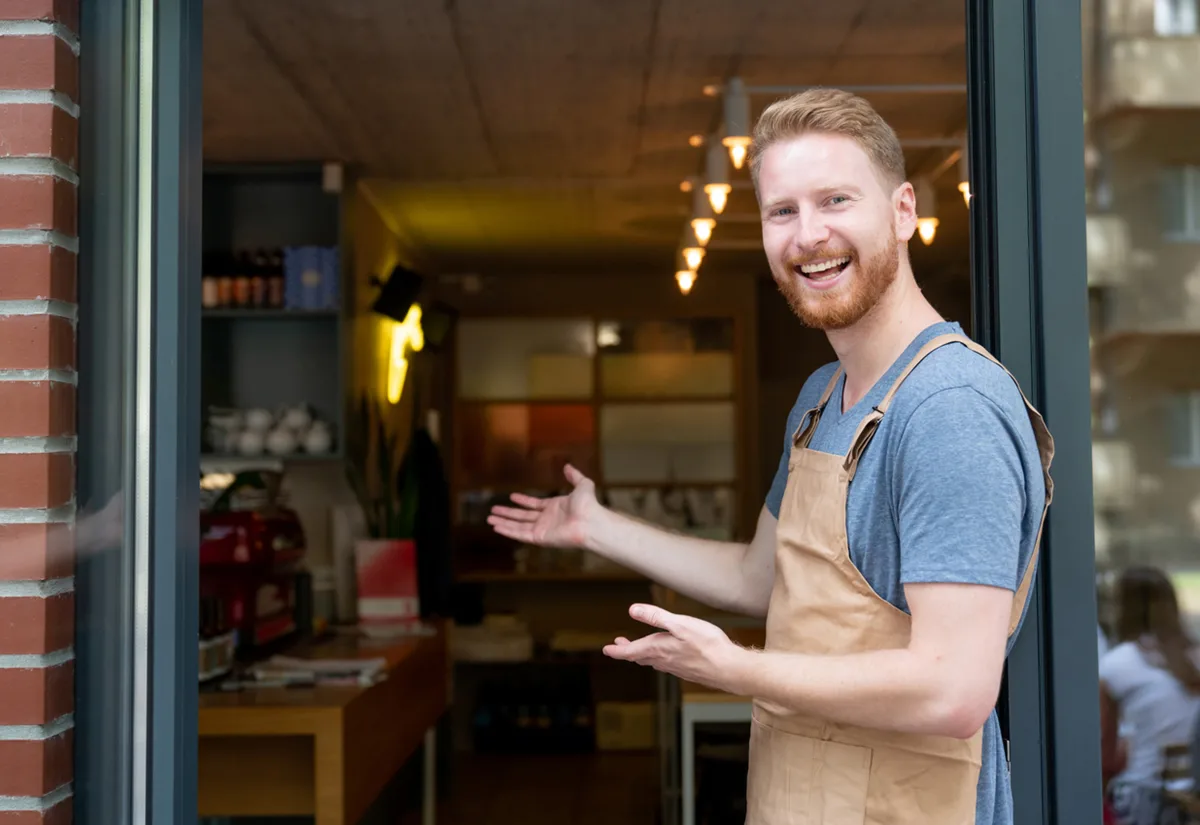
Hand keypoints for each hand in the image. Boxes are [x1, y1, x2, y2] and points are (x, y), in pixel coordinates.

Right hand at [487, 464, 600, 548]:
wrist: (590, 521)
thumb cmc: (589, 505)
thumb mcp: (582, 484)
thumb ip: (574, 476)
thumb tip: (567, 466)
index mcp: (554, 507)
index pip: (534, 505)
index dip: (523, 501)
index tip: (512, 497)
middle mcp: (547, 519)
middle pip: (522, 516)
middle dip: (507, 513)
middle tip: (493, 510)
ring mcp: (542, 529)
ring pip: (518, 526)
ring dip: (503, 522)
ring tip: (490, 519)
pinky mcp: (539, 538)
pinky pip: (520, 534)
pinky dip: (507, 531)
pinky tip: (496, 527)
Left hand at [603, 604, 744, 693]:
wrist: (729, 669)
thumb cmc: (707, 645)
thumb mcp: (679, 624)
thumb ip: (655, 617)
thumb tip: (633, 610)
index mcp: (658, 648)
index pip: (631, 651)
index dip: (617, 651)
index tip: (606, 650)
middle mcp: (664, 661)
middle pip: (640, 657)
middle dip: (627, 651)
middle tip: (618, 646)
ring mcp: (675, 667)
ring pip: (652, 661)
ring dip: (641, 654)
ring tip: (638, 649)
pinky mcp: (687, 670)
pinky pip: (666, 665)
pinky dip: (658, 659)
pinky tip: (664, 657)